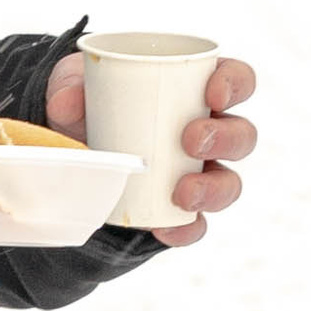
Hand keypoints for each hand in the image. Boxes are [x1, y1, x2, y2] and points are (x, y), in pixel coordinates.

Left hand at [45, 49, 256, 247]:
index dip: (235, 85)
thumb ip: (69, 87)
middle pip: (242, 136)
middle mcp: (210, 132)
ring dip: (213, 189)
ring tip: (183, 192)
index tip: (212, 93)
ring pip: (229, 183)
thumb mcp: (76, 86)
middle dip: (225, 138)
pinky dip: (185, 229)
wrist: (73, 146)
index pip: (239, 80)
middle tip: (190, 140)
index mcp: (197, 90)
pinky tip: (166, 228)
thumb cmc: (91, 101)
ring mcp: (199, 173)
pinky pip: (195, 225)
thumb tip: (67, 101)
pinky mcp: (179, 209)